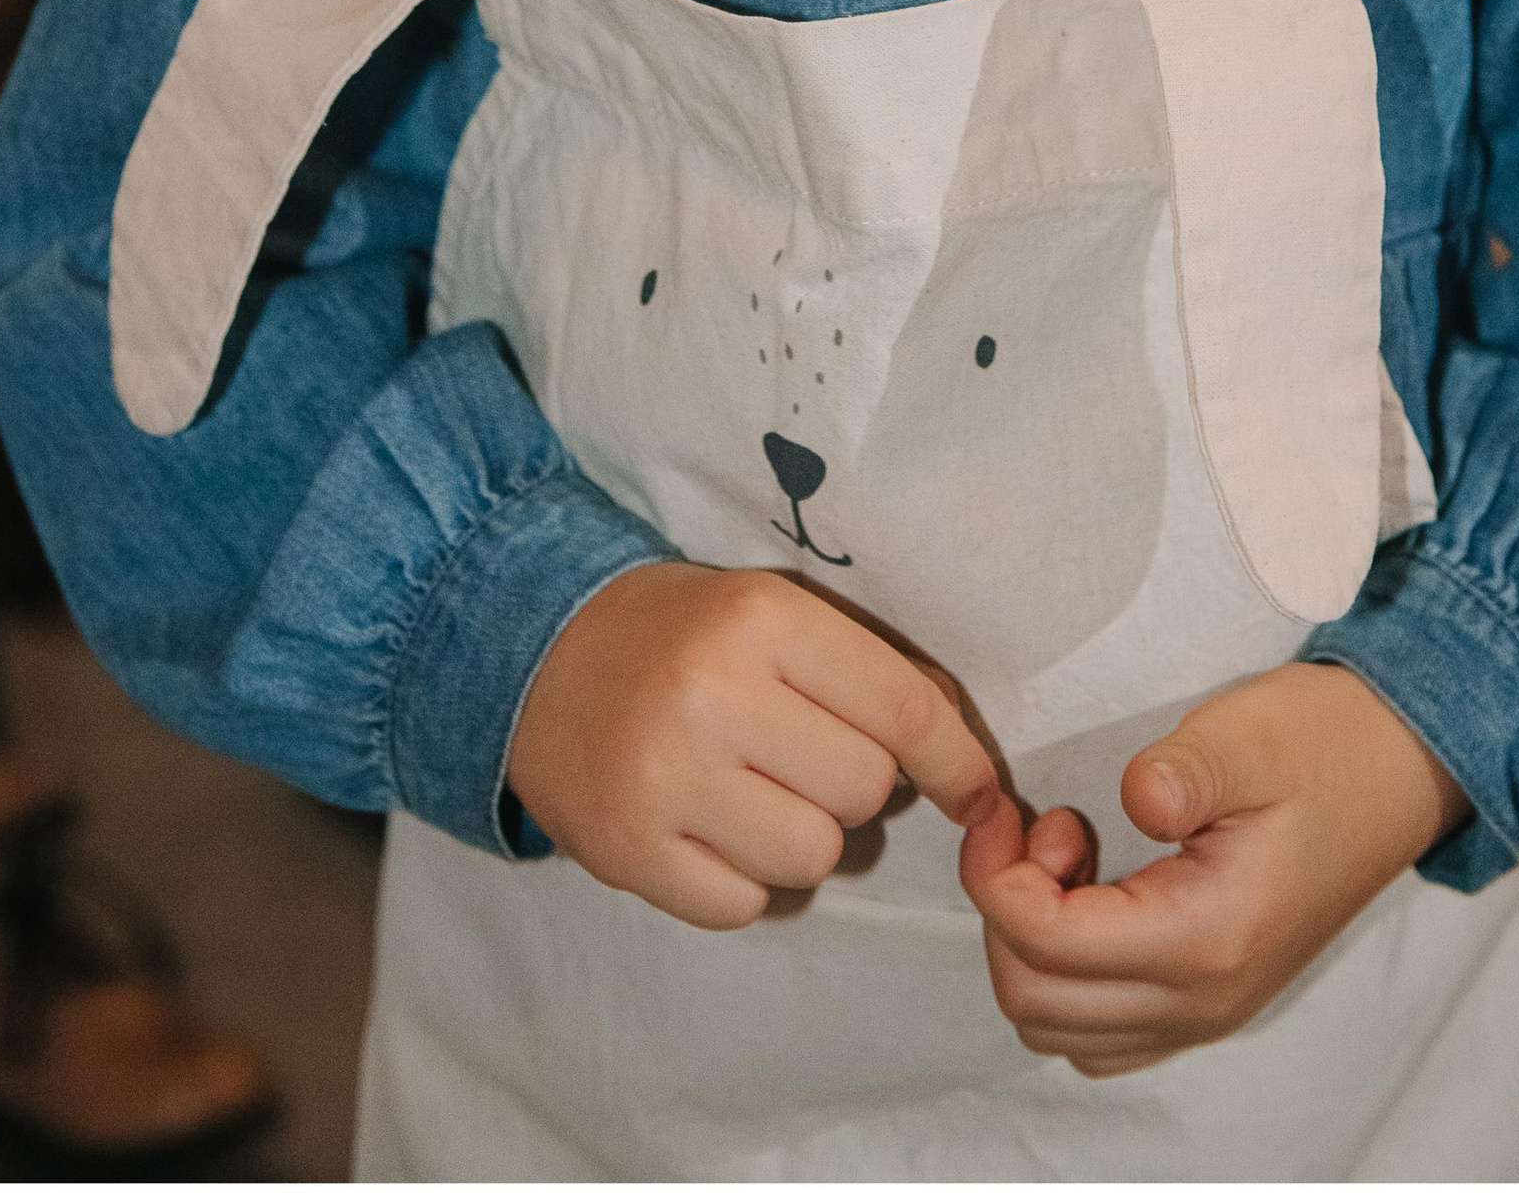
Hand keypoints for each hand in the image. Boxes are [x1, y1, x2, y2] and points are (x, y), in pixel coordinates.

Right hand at [508, 562, 1001, 930]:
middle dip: (852, 784)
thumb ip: (864, 672)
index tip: (980, 794)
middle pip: (863, 792)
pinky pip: (744, 906)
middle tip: (802, 756)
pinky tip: (709, 830)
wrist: (537, 651)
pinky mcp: (626, 852)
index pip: (901, 709)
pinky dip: (742, 881)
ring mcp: (663, 781)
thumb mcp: (770, 612)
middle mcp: (712, 696)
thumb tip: (965, 766)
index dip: (957, 762)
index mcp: (759, 619)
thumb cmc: (682, 634)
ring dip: (801, 837)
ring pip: (810, 858)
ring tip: (754, 793)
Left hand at [961, 660, 1467, 1078]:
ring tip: (1069, 859)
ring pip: (1059, 1029)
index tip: (1002, 804)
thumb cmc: (1322, 745)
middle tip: (1037, 824)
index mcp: (1205, 938)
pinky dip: (1067, 977)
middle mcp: (1202, 1000)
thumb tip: (1134, 797)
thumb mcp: (1251, 733)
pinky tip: (1094, 895)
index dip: (993, 872)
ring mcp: (1207, 1013)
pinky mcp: (1208, 1002)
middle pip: (1034, 1002)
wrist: (1398, 773)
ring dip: (1032, 948)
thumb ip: (1188, 768)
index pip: (1044, 944)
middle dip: (1004, 908)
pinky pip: (1101, 1033)